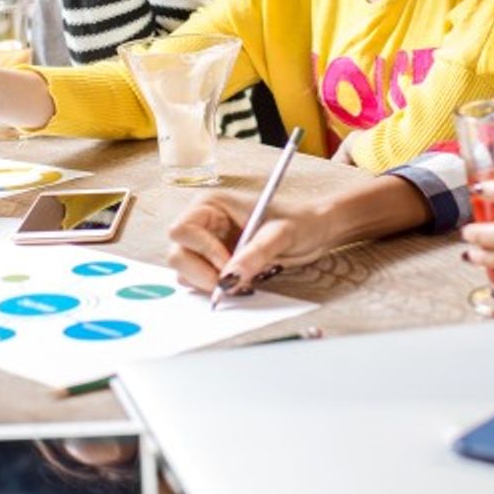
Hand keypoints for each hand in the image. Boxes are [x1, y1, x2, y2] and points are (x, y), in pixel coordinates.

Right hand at [165, 192, 340, 294]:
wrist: (316, 231)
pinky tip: (243, 283)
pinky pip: (201, 281)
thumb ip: (255, 254)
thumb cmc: (300, 221)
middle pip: (177, 253)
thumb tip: (229, 278)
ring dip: (210, 283)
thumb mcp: (281, 234)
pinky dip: (217, 288)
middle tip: (233, 283)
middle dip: (201, 273)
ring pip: (186, 271)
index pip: (182, 230)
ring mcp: (207, 245)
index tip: (227, 264)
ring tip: (245, 280)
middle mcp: (203, 224)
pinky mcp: (214, 263)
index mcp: (212, 205)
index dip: (201, 251)